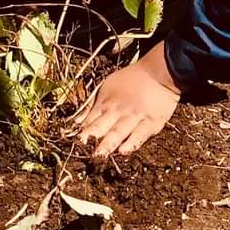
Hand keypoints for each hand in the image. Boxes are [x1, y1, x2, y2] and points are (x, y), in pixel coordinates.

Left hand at [74, 43, 180, 159]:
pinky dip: (131, 143)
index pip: (89, 121)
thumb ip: (92, 107)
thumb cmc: (131, 80)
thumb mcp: (106, 87)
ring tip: (98, 156)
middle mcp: (117, 111)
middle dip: (90, 140)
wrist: (158, 73)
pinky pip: (139, 135)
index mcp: (105, 103)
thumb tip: (76, 123)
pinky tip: (123, 151)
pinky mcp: (151, 123)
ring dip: (107, 144)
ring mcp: (134, 117)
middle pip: (101, 127)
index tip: (72, 144)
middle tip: (80, 152)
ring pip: (118, 133)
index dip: (81, 133)